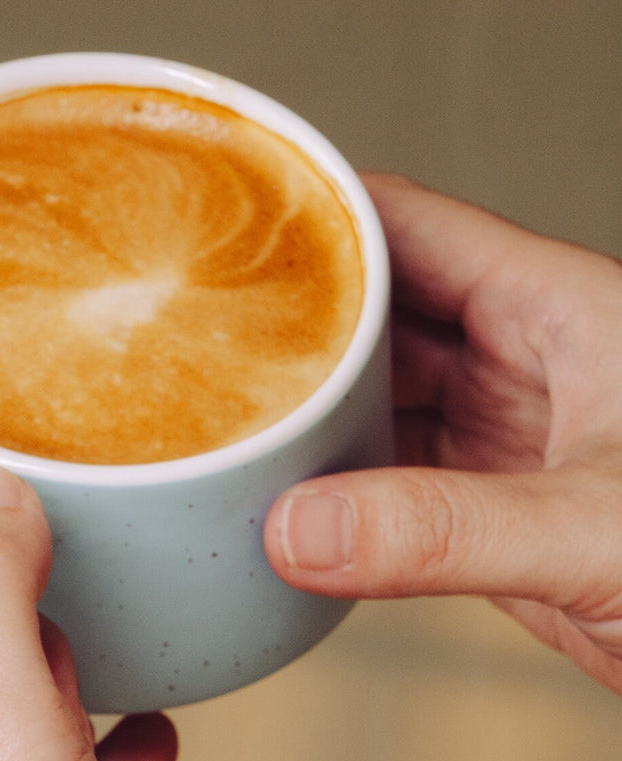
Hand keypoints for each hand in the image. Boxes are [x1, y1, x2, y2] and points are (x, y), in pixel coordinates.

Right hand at [264, 173, 621, 692]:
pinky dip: (338, 506)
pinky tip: (288, 515)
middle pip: (379, 318)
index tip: (227, 226)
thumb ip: (444, 531)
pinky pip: (396, 495)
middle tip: (191, 341)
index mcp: (562, 311)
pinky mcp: (500, 525)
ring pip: (381, 412)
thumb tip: (303, 529)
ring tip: (222, 429)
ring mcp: (512, 446)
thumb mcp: (591, 529)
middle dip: (292, 328)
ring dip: (309, 426)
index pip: (413, 228)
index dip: (318, 217)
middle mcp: (529, 367)